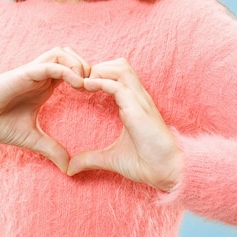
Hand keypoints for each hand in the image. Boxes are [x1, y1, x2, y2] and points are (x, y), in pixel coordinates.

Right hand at [0, 47, 89, 171]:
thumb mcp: (32, 139)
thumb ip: (52, 148)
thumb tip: (69, 168)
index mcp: (45, 85)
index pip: (73, 69)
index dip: (89, 78)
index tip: (99, 96)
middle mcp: (40, 74)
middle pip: (72, 55)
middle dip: (88, 67)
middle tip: (96, 88)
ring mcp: (32, 71)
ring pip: (62, 52)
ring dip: (78, 64)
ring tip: (86, 86)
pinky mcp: (24, 73)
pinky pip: (51, 64)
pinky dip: (67, 70)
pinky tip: (77, 85)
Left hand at [67, 58, 181, 190]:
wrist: (167, 172)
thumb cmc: (145, 163)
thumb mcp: (111, 159)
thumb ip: (90, 159)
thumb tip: (70, 168)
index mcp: (134, 104)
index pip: (118, 75)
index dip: (98, 76)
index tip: (80, 88)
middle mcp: (138, 97)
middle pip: (119, 65)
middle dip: (97, 68)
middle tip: (80, 83)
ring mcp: (139, 101)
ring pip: (120, 68)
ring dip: (99, 72)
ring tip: (83, 84)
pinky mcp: (138, 108)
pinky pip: (118, 86)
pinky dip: (100, 83)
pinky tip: (86, 88)